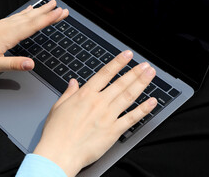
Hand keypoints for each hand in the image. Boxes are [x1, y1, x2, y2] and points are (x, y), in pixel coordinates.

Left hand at [0, 0, 67, 72]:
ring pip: (24, 15)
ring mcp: (1, 25)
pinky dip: (26, 12)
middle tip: (61, 8)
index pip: (33, 26)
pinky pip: (16, 16)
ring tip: (49, 5)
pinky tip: (29, 9)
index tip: (60, 13)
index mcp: (8, 36)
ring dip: (39, 10)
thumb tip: (32, 64)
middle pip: (31, 17)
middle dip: (48, 12)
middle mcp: (6, 27)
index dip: (48, 19)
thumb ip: (13, 64)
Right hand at [33, 50, 156, 176]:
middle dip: (135, 72)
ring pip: (128, 96)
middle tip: (146, 65)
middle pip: (121, 83)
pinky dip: (143, 109)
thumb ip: (69, 93)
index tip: (127, 55)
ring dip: (141, 84)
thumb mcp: (58, 107)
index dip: (118, 63)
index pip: (105, 74)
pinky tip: (152, 101)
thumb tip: (73, 83)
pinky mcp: (113, 131)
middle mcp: (99, 103)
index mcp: (85, 95)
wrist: (59, 153)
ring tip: (150, 74)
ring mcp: (108, 116)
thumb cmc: (56, 132)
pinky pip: (132, 118)